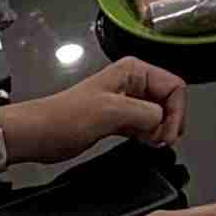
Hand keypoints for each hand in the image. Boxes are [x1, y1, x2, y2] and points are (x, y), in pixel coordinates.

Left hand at [0, 60, 185, 165]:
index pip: (174, 87)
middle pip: (170, 101)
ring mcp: (127, 102)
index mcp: (133, 70)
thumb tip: (163, 123)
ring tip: (151, 144)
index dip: (176, 112)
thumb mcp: (111, 111)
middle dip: (170, 122)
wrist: (39, 133)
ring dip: (160, 131)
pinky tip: (145, 144)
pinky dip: (150, 136)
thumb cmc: (67, 117)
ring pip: (160, 115)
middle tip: (160, 142)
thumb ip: (145, 113)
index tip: (167, 135)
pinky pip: (147, 126)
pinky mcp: (120, 120)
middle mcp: (134, 82)